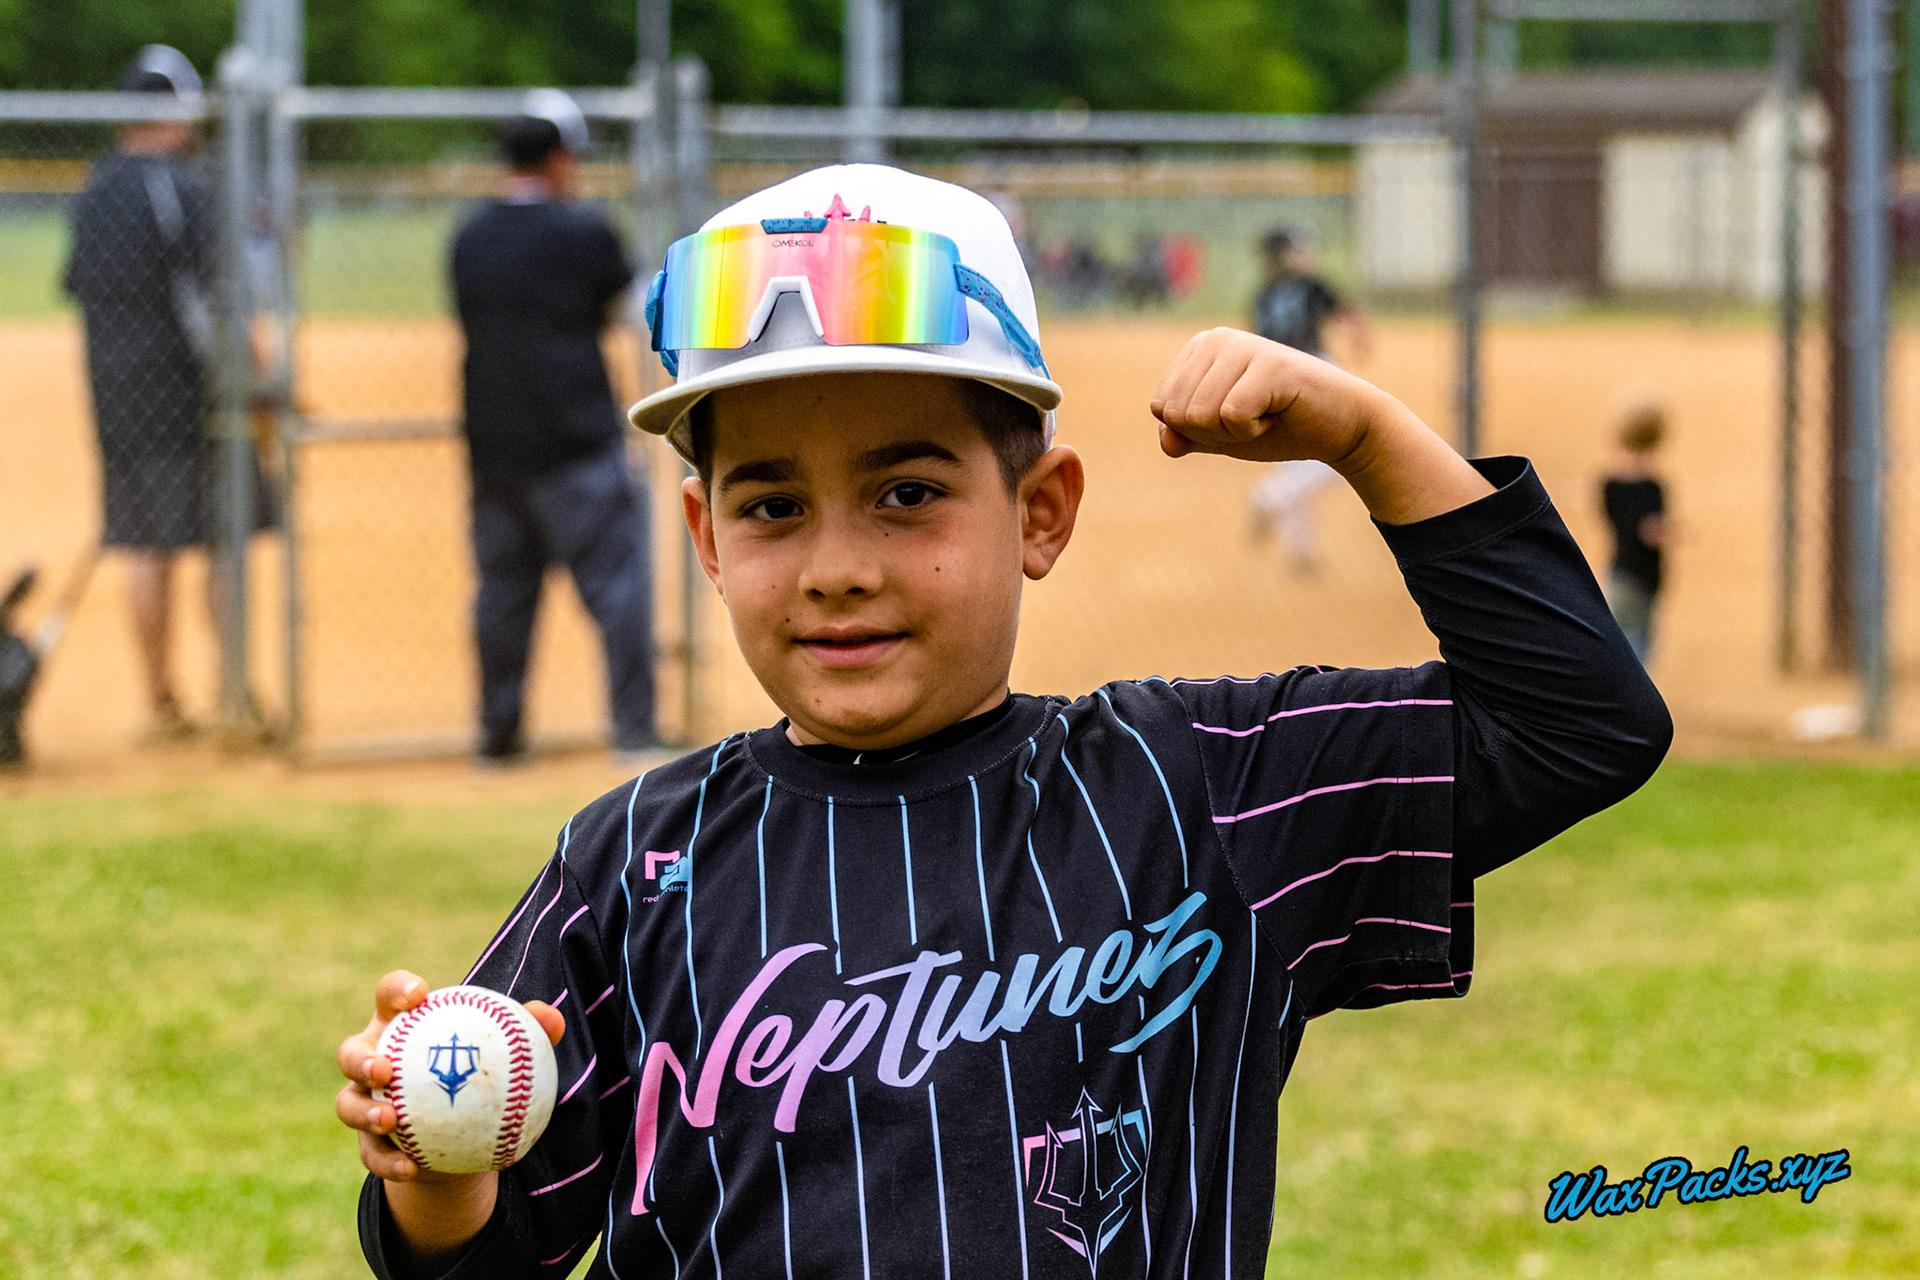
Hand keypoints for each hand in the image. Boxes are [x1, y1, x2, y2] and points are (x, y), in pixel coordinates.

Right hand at [334, 971, 564, 1181]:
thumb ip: (526, 1034)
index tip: (419, 994)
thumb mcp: (504, 1055)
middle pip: (351, 1052)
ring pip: (347, 1104)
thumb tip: (552, 1019)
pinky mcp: (369, 1143)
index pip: (391, 997)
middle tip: (385, 1069)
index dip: (397, 989)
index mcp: (402, 1026)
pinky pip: (371, 1154)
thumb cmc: (481, 1076)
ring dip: (364, 1112)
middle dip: (361, 1058)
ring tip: (389, 1119)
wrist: (460, 1136)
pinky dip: (388, 1161)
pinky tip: (411, 1168)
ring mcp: (364, 1102)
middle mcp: (374, 1060)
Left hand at [1152, 327, 1492, 524]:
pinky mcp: (1269, 364)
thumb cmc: (1280, 427)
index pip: (1162, 408)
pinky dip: (1252, 431)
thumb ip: (1186, 436)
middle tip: (1253, 418)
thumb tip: (1166, 441)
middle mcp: (1216, 338)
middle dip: (1213, 432)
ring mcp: (1243, 347)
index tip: (1234, 417)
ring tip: (1266, 414)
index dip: (1197, 430)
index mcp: (1199, 348)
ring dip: (1234, 432)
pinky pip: (1230, 417)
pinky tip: (1278, 413)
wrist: (1341, 428)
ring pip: (1199, 416)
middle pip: (1176, 413)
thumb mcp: (1220, 436)